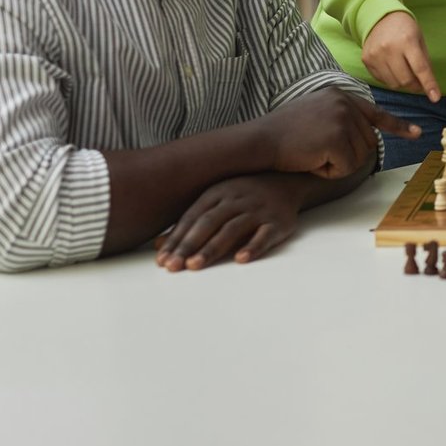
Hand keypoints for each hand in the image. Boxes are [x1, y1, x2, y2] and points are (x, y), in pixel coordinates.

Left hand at [155, 174, 299, 271]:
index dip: (176, 239)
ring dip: (213, 248)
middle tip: (174, 266)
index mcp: (217, 193)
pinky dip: (254, 246)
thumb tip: (159, 246)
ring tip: (195, 265)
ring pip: (233, 229)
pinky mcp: (278, 222)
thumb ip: (189, 224)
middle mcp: (236, 199)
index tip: (162, 260)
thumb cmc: (243, 194)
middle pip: (209, 223)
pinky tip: (241, 258)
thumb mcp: (215, 201)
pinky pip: (265, 234)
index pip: (192, 218)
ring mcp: (258, 210)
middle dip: (189, 245)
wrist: (287, 179)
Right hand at [257, 86, 418, 178]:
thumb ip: (341, 119)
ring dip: (336, 165)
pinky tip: (310, 160)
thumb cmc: (283, 133)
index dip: (397, 127)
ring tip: (310, 153)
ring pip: (359, 158)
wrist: (260, 140)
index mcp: (341, 96)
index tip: (417, 133)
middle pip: (368, 143)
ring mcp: (343, 119)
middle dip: (345, 156)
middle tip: (315, 151)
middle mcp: (346, 103)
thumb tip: (367, 136)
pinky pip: (346, 168)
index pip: (375, 114)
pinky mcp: (337, 138)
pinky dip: (329, 172)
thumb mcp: (316, 114)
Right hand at [361, 11, 441, 101]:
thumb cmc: (405, 29)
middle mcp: (389, 49)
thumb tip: (429, 86)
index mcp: (407, 41)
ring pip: (393, 84)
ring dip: (403, 84)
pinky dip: (391, 79)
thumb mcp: (420, 40)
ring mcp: (376, 55)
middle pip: (405, 80)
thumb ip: (425, 62)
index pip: (420, 68)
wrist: (380, 17)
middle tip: (419, 82)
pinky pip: (381, 80)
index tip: (435, 98)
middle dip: (415, 86)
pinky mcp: (366, 60)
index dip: (429, 84)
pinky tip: (393, 68)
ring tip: (406, 73)